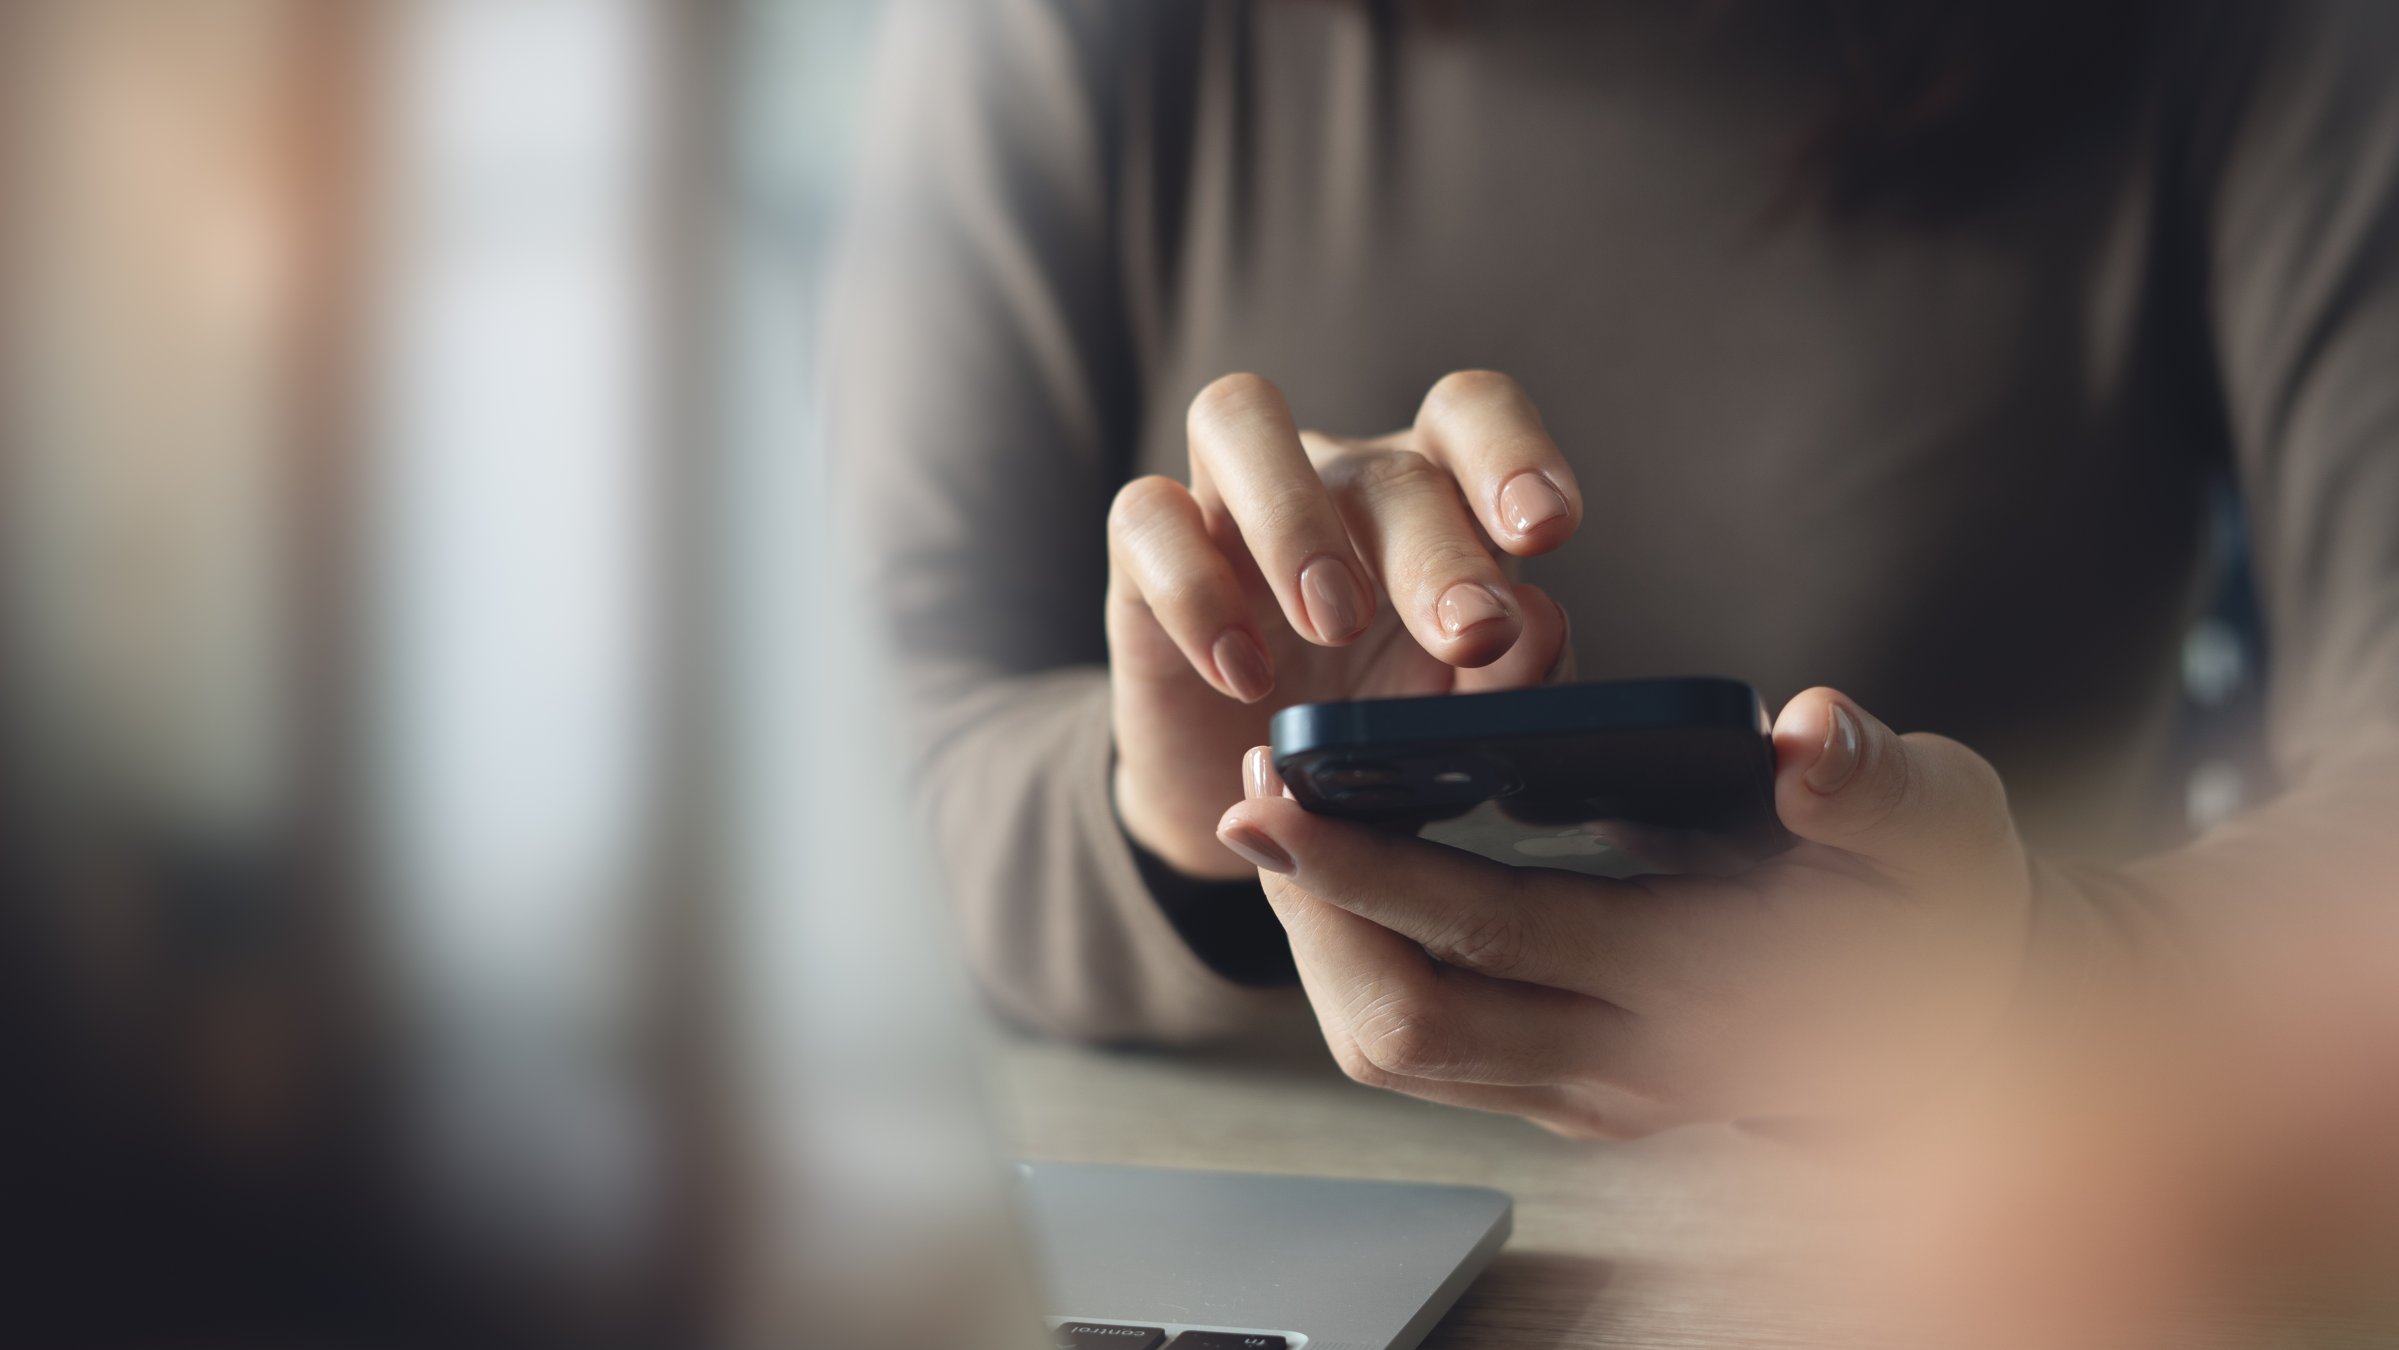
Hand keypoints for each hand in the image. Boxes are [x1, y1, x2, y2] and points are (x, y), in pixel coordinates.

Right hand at [1109, 371, 1579, 878]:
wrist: (1262, 810)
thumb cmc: (1377, 737)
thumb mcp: (1451, 727)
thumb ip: (1506, 684)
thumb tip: (1539, 624)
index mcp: (1432, 498)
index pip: (1470, 416)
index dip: (1511, 453)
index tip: (1547, 530)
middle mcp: (1333, 480)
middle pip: (1382, 460)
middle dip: (1432, 547)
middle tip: (1466, 634)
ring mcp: (1229, 505)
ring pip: (1238, 415)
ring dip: (1294, 518)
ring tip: (1331, 622)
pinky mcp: (1142, 557)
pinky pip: (1146, 517)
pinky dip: (1195, 590)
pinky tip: (1241, 674)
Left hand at [1213, 688, 2033, 1133]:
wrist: (1972, 1030)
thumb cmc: (1949, 909)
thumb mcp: (1948, 828)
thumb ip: (1879, 786)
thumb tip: (1807, 738)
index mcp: (1709, 992)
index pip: (1497, 936)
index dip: (1370, 864)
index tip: (1284, 786)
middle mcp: (1631, 1069)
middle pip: (1407, 1020)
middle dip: (1310, 906)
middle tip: (1251, 796)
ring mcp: (1595, 1095)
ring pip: (1403, 1052)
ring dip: (1326, 942)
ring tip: (1281, 832)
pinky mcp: (1576, 1089)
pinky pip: (1436, 1053)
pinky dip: (1368, 969)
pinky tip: (1347, 885)